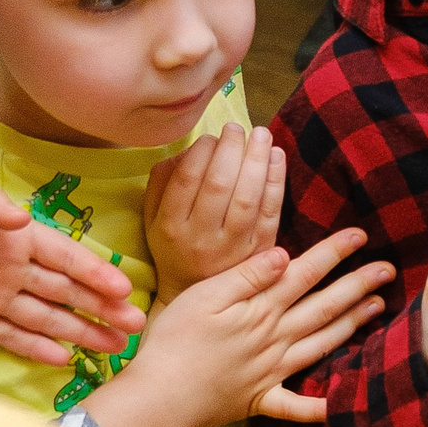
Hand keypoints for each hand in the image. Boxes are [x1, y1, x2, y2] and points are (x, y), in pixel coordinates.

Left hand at [0, 175, 142, 362]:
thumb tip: (22, 218)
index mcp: (16, 238)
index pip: (64, 258)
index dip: (94, 273)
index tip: (124, 289)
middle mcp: (13, 269)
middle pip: (67, 292)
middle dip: (103, 308)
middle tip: (137, 324)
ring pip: (48, 318)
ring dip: (82, 331)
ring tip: (116, 347)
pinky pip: (11, 337)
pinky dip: (37, 348)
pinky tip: (65, 359)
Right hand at [144, 125, 282, 303]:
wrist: (195, 298)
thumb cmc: (173, 247)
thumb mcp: (152, 219)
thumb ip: (162, 182)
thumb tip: (189, 149)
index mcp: (169, 226)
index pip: (186, 179)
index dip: (201, 151)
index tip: (210, 137)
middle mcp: (200, 238)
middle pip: (219, 184)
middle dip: (231, 149)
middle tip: (237, 128)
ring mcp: (232, 247)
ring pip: (247, 197)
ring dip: (257, 160)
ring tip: (261, 134)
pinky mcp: (258, 252)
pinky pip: (271, 212)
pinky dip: (276, 181)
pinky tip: (276, 157)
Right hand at [144, 229, 392, 426]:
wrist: (159, 397)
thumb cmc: (173, 341)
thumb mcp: (205, 296)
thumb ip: (247, 276)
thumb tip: (286, 256)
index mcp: (261, 309)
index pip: (305, 273)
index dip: (335, 253)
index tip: (362, 236)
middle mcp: (274, 338)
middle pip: (324, 307)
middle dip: (358, 286)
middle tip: (388, 270)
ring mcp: (271, 372)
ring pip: (321, 345)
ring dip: (352, 326)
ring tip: (378, 309)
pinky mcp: (259, 400)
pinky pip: (295, 406)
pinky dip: (319, 405)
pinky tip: (339, 403)